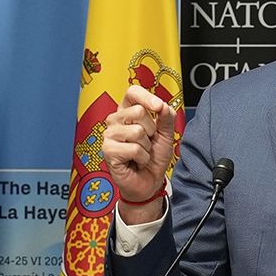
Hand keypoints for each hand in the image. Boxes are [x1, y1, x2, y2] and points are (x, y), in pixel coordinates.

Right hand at [102, 85, 177, 222]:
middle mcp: (115, 121)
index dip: (147, 97)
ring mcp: (110, 135)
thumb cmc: (154, 158)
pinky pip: (133, 148)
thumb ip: (166, 118)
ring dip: (146, 146)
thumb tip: (163, 105)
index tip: (159, 107)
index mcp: (128, 112)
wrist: (149, 182)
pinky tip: (136, 161)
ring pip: (137, 131)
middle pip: (138, 111)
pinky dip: (142, 157)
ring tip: (141, 153)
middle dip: (151, 130)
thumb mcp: (166, 135)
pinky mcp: (108, 151)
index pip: (132, 93)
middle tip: (148, 142)